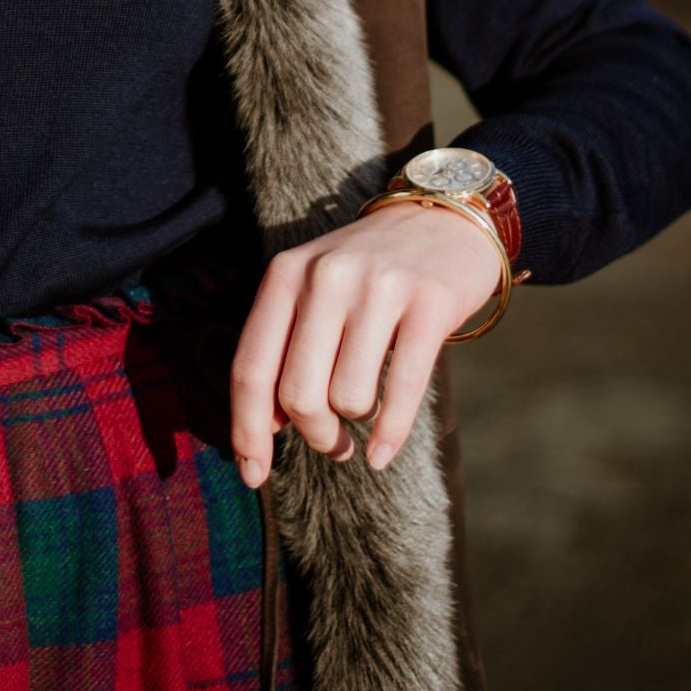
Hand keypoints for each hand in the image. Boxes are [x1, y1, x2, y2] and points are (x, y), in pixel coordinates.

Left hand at [228, 202, 503, 482]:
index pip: (252, 368)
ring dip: (355, 425)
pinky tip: (382, 452)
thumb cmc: (368, 271)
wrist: (443, 216)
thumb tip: (265, 427)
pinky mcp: (430, 304)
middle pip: (299, 395)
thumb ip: (283, 345)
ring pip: (349, 398)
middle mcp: (327, 276)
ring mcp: (379, 288)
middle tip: (331, 443)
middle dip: (314, 435)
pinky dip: (390, 436)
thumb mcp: (312, 287)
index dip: (247, 430)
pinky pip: (401, 391)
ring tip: (363, 413)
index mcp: (286, 274)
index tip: (251, 475)